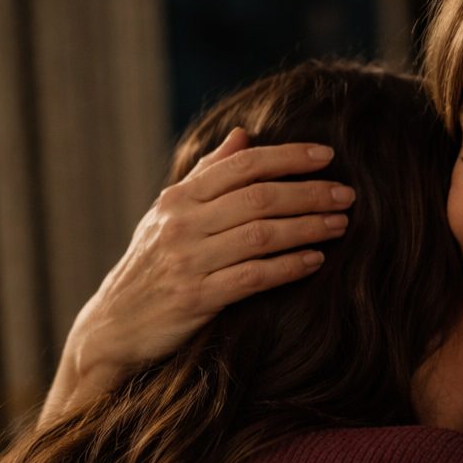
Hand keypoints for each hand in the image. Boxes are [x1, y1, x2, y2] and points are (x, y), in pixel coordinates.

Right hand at [46, 129, 354, 419]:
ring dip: (307, 228)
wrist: (114, 327)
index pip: (242, 166)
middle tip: (348, 195)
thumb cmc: (152, 266)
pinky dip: (288, 267)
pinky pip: (253, 277)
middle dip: (309, 193)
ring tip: (341, 225)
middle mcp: (182, 224)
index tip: (328, 156)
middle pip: (258, 197)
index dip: (288, 157)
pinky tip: (316, 261)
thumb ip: (208, 176)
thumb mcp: (170, 216)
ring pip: (261, 235)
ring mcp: (188, 261)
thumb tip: (243, 135)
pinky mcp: (196, 299)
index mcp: (179, 199)